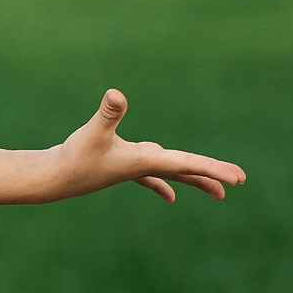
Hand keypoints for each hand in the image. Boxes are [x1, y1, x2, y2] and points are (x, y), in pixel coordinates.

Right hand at [0, 90, 245, 205]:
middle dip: (211, 174)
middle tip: (238, 181)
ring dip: (195, 178)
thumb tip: (116, 95)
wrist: (54, 179)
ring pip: (173, 172)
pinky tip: (172, 197)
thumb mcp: (92, 133)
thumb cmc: (74, 157)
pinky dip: (163, 182)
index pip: (187, 163)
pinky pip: (151, 176)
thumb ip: (107, 114)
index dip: (213, 168)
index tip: (237, 179)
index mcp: (146, 160)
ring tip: (220, 191)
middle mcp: (145, 166)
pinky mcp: (123, 167)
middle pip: (186, 169)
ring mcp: (136, 168)